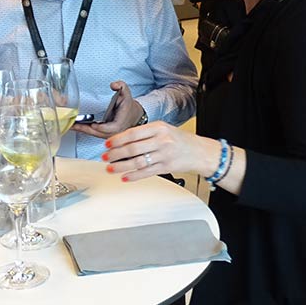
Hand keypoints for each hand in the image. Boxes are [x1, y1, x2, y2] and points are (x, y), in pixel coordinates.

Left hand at [72, 81, 142, 138]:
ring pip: (92, 134)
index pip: (110, 129)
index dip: (101, 127)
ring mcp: (107, 135)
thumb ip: (121, 86)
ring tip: (69, 124)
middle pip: (97, 133)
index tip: (93, 124)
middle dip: (84, 129)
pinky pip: (91, 133)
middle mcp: (113, 132)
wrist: (132, 115)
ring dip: (81, 129)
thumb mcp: (127, 94)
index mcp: (119, 124)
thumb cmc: (128, 106)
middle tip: (73, 124)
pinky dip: (83, 129)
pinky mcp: (103, 134)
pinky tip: (74, 125)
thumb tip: (113, 85)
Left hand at [102, 121, 220, 182]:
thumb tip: (122, 140)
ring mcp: (164, 155)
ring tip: (111, 168)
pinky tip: (125, 177)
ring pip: (137, 162)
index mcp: (159, 128)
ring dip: (121, 166)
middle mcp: (161, 140)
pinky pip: (146, 173)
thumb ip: (145, 133)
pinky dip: (134, 176)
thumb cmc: (180, 140)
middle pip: (133, 148)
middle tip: (105, 157)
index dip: (117, 139)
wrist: (200, 151)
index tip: (107, 144)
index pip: (133, 133)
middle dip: (115, 154)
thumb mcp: (164, 129)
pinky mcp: (166, 167)